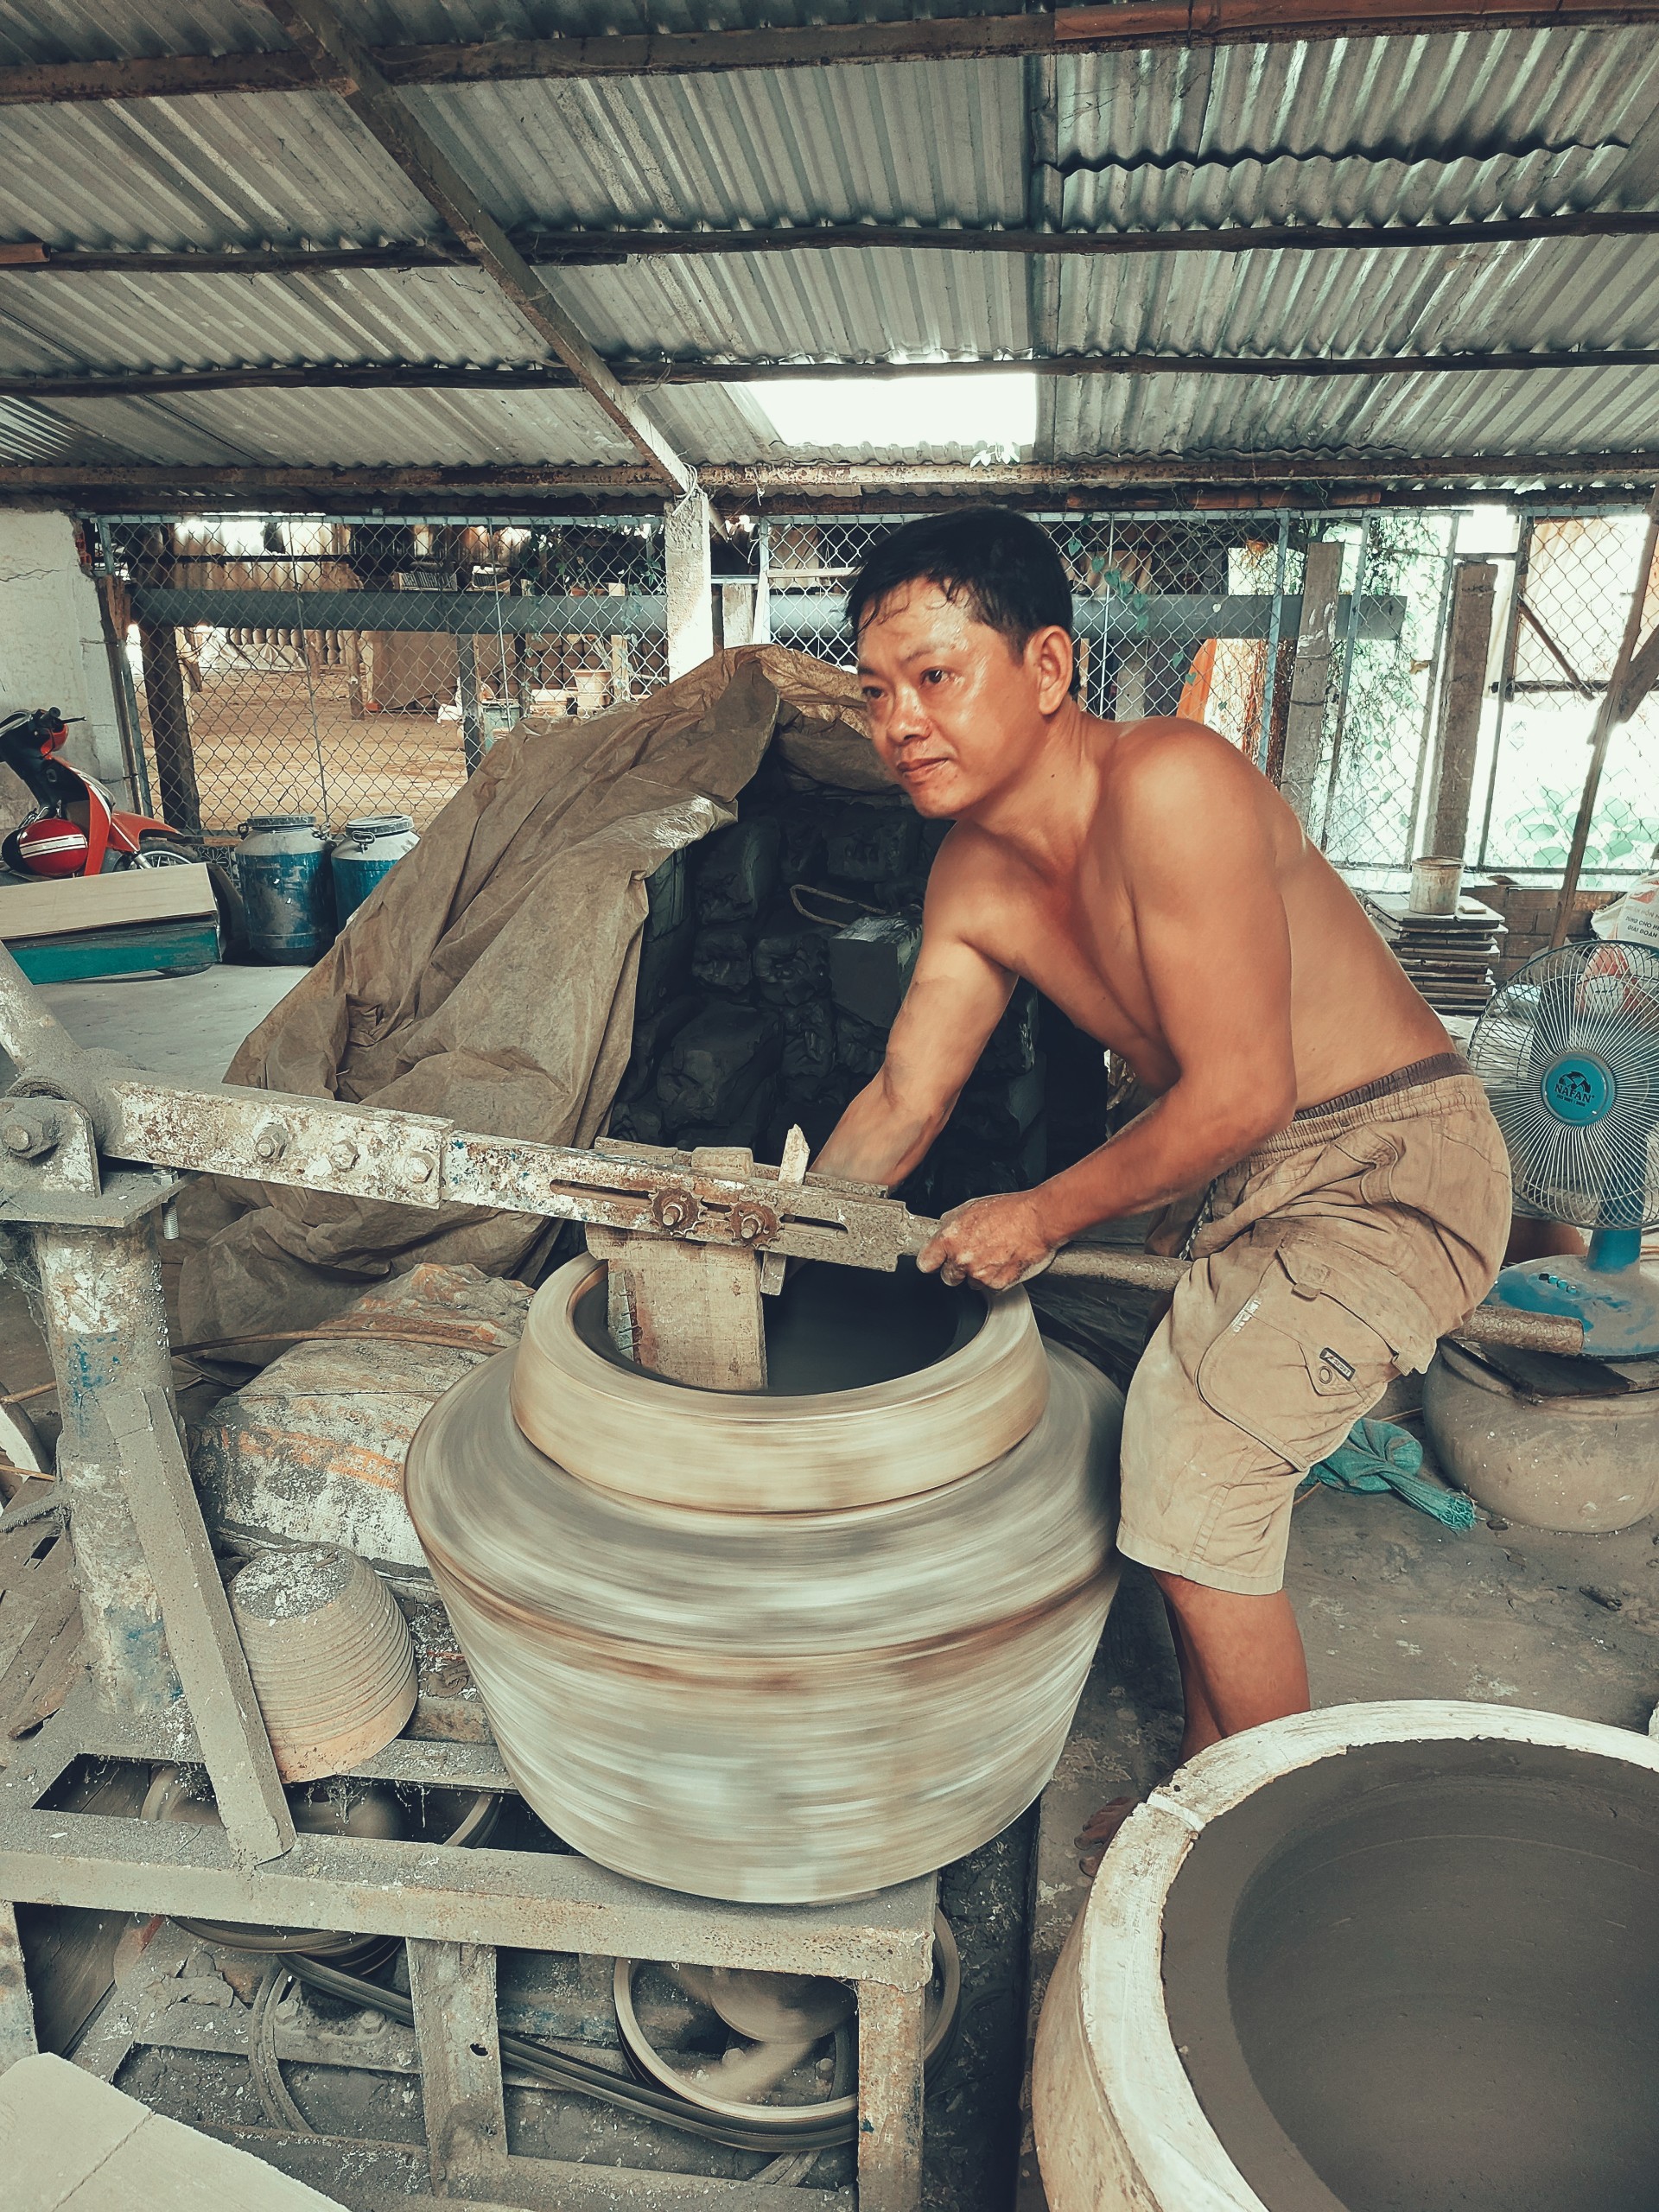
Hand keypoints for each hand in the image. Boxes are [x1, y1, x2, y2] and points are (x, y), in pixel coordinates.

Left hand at [916, 1191, 1057, 1290]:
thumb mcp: (971, 1207)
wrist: (1039, 1220)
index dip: (932, 1262)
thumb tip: (941, 1231)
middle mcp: (962, 1259)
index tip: (936, 1262)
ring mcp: (979, 1274)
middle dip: (956, 1269)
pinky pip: (991, 1287)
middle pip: (948, 1277)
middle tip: (973, 1255)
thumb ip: (951, 1223)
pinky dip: (996, 1278)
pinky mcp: (997, 1285)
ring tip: (994, 1254)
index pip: (926, 1263)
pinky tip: (1004, 1262)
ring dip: (978, 1274)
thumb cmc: (1010, 1211)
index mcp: (950, 1239)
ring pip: (970, 1283)